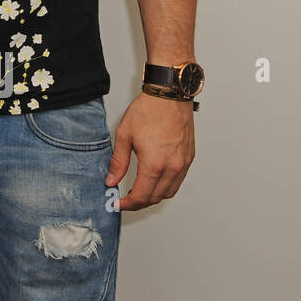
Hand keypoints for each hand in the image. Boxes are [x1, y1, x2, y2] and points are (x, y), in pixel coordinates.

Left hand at [106, 93, 195, 210]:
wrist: (169, 96)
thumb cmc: (148, 111)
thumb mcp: (124, 135)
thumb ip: (118, 162)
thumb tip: (111, 180)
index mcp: (154, 164)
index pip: (141, 196)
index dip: (128, 204)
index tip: (118, 203)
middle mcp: (172, 167)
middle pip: (156, 198)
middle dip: (139, 202)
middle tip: (125, 198)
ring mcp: (183, 164)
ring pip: (169, 192)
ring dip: (153, 196)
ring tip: (138, 191)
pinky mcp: (189, 158)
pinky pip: (178, 181)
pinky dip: (166, 186)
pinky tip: (154, 180)